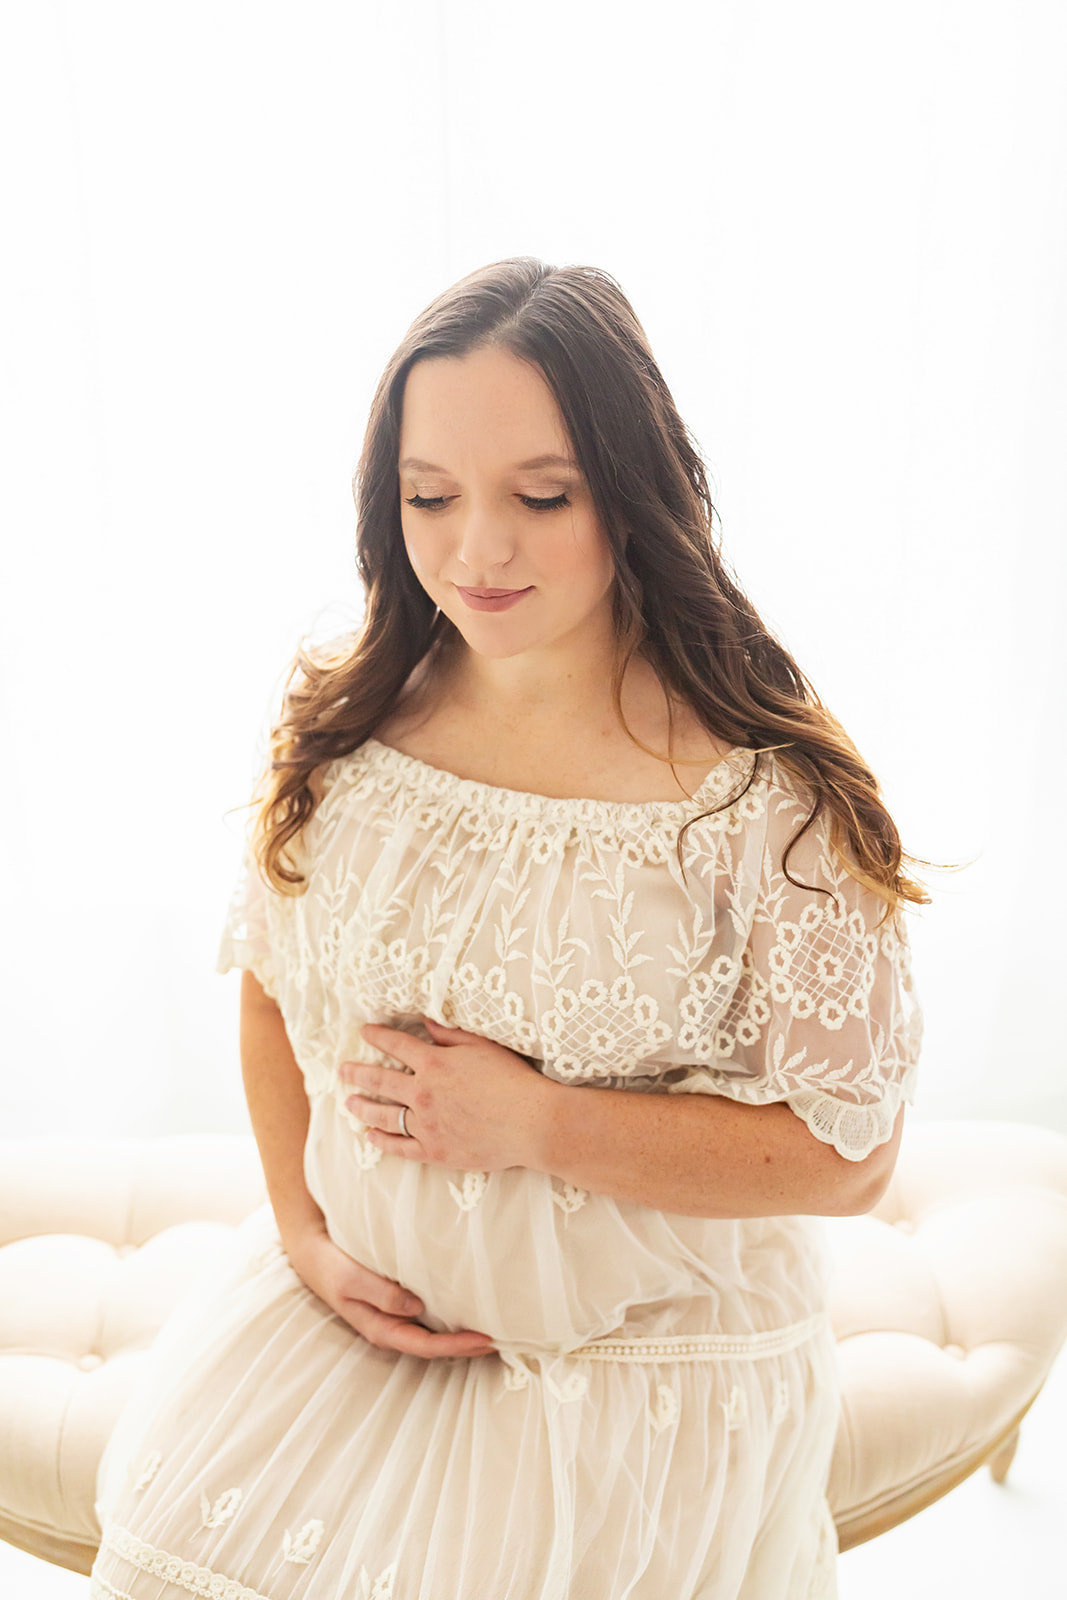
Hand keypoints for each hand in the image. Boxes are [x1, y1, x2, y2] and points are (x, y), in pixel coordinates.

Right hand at [282, 1220, 495, 1358]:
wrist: (313, 1253)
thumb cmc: (331, 1264)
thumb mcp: (350, 1278)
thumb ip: (381, 1292)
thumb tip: (416, 1307)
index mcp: (379, 1328)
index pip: (424, 1345)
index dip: (455, 1346)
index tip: (484, 1339)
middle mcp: (390, 1327)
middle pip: (434, 1346)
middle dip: (465, 1347)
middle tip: (501, 1340)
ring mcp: (393, 1317)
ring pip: (432, 1334)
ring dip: (459, 1335)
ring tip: (491, 1330)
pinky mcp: (396, 1303)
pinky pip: (427, 1317)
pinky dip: (448, 1318)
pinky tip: (465, 1309)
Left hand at [338, 1017, 553, 1171]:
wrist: (531, 1122)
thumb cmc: (512, 1080)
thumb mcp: (483, 1047)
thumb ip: (451, 1034)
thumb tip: (427, 1021)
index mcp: (434, 1063)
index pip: (397, 1045)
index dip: (377, 1036)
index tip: (364, 1031)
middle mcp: (423, 1093)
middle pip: (381, 1080)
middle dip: (358, 1073)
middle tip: (343, 1070)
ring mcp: (426, 1125)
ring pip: (384, 1114)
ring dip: (363, 1107)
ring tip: (349, 1103)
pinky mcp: (435, 1152)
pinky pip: (400, 1146)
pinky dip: (382, 1140)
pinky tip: (370, 1136)